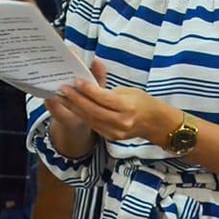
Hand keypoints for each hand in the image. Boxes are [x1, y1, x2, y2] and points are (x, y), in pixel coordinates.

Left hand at [55, 61, 175, 143]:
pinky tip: (73, 108)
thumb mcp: (129, 91)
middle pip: (94, 110)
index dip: (89, 90)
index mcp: (128, 107)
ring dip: (75, 108)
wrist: (154, 123)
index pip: (104, 98)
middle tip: (64, 89)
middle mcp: (121, 121)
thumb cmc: (142, 102)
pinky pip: (94, 125)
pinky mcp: (110, 137)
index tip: (76, 81)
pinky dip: (82, 116)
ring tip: (63, 98)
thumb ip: (109, 91)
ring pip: (90, 119)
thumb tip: (88, 85)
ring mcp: (115, 131)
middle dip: (77, 99)